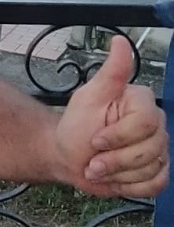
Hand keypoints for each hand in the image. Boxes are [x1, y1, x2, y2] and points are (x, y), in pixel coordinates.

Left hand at [55, 35, 168, 197]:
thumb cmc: (76, 126)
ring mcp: (159, 149)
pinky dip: (130, 186)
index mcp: (141, 102)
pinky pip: (156, 184)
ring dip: (118, 173)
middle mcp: (156, 124)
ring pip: (152, 168)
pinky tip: (115, 178)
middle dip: (115, 159)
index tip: (95, 139)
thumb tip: (120, 41)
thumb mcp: (89, 97)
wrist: (67, 156)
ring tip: (99, 167)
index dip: (118, 136)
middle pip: (150, 149)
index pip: (145, 123)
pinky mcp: (157, 171)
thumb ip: (111, 73)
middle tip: (93, 158)